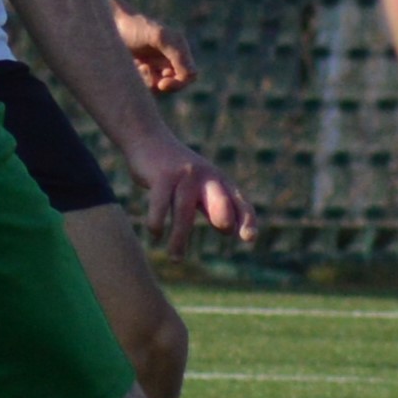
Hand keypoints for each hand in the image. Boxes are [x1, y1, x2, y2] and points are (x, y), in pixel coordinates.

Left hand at [112, 4, 196, 93]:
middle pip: (176, 84)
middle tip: (146, 74)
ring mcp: (155, 65)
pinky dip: (140, 79)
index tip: (161, 83)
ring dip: (149, 80)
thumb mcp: (159, 37)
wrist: (109, 22)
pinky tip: (134, 66)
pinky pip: (146, 85)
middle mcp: (169, 58)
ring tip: (139, 66)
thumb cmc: (134, 26)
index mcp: (178, 48)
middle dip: (162, 83)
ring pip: (159, 86)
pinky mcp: (141, 70)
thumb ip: (177, 53)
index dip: (179, 83)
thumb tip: (191, 76)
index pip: (189, 75)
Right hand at [122, 133, 258, 256]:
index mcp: (219, 181)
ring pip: (183, 212)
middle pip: (219, 200)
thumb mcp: (199, 185)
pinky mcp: (161, 176)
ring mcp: (183, 175)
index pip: (239, 202)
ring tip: (176, 259)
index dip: (246, 219)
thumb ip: (213, 205)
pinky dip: (157, 223)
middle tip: (224, 228)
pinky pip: (160, 206)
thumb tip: (229, 229)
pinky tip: (155, 234)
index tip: (249, 239)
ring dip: (179, 239)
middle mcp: (205, 177)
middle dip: (223, 214)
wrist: (148, 138)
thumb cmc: (176, 170)